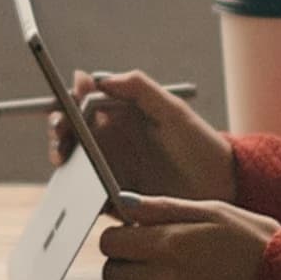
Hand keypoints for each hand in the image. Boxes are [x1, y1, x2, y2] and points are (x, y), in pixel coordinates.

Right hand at [51, 70, 237, 203]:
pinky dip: (76, 193)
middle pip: (69, 134)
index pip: (81, 105)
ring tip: (65, 157)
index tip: (68, 99)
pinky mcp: (113, 200)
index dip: (68, 101)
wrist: (222, 186)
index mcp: (118, 118)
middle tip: (61, 131)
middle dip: (58, 130)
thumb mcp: (172, 109)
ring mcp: (108, 172)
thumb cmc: (199, 143)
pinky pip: (86, 197)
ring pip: (71, 164)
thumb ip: (139, 87)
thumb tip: (98, 79)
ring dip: (62, 159)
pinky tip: (79, 187)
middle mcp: (108, 143)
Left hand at [97, 192, 277, 279]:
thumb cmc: (256, 244)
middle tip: (149, 259)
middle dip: (125, 263)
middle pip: (112, 274)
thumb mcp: (214, 212)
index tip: (133, 237)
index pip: (109, 242)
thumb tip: (122, 203)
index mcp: (169, 245)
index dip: (119, 237)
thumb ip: (163, 208)